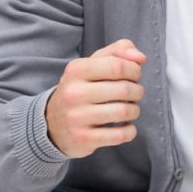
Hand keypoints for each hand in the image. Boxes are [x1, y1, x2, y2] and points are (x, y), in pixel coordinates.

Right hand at [45, 39, 146, 157]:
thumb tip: (140, 58)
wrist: (52, 123)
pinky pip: (120, 135)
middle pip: (124, 89)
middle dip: (137, 91)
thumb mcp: (92, 64)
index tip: (134, 75)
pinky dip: (130, 130)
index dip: (134, 70)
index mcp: (76, 70)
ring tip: (129, 109)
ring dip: (135, 110)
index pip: (117, 66)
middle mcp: (74, 93)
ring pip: (124, 112)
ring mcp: (77, 117)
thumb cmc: (81, 89)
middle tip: (134, 94)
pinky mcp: (83, 138)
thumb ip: (118, 52)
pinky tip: (124, 126)